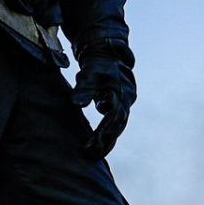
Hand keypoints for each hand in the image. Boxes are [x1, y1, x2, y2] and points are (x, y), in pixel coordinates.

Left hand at [72, 41, 136, 159]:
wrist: (106, 48)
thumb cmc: (96, 62)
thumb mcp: (89, 73)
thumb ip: (84, 88)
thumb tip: (77, 104)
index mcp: (121, 93)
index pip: (115, 119)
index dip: (104, 134)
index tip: (92, 146)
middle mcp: (126, 99)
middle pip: (118, 126)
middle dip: (105, 142)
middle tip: (90, 156)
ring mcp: (123, 101)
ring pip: (116, 126)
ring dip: (105, 140)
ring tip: (91, 154)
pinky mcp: (117, 102)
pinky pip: (113, 121)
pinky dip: (104, 132)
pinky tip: (93, 142)